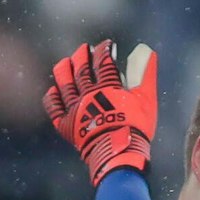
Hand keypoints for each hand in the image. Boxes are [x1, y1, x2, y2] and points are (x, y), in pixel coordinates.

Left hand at [43, 39, 158, 186]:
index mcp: (107, 87)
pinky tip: (53, 90)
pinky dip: (52, 97)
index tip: (105, 45)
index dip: (103, 50)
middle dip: (82, 56)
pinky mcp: (66, 125)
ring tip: (65, 63)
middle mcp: (88, 95)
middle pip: (82, 70)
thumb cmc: (135, 127)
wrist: (118, 154)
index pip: (103, 62)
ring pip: (66, 85)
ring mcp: (75, 110)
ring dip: (64, 71)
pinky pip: (54, 108)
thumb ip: (145, 73)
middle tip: (83, 49)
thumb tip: (147, 51)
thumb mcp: (146, 99)